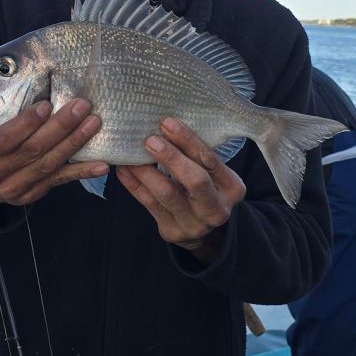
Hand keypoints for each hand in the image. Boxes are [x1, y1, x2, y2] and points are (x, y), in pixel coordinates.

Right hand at [0, 98, 106, 205]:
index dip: (27, 123)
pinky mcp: (30, 195)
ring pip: (48, 165)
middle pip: (31, 150)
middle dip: (60, 127)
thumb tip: (42, 85)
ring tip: (93, 124)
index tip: (48, 104)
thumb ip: (5, 112)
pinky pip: (58, 181)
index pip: (3, 138)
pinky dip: (81, 172)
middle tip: (81, 107)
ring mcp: (11, 188)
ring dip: (74, 143)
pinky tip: (100, 165)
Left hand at [116, 117, 245, 259]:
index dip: (189, 141)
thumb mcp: (214, 174)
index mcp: (232, 188)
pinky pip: (150, 205)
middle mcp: (216, 208)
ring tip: (130, 154)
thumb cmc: (207, 188)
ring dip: (146, 171)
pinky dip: (135, 185)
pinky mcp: (173, 232)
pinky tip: (123, 170)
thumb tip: (165, 124)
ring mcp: (195, 224)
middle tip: (150, 140)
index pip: (211, 160)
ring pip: (167, 194)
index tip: (168, 123)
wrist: (205, 230)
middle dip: (171, 157)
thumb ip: (197, 156)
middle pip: (195, 180)